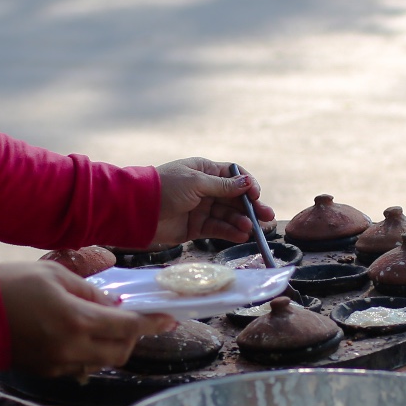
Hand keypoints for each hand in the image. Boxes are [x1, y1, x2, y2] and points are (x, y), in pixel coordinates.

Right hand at [0, 261, 175, 377]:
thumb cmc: (8, 286)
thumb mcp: (53, 275)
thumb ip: (88, 291)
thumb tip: (110, 304)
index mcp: (77, 320)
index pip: (128, 326)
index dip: (152, 324)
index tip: (170, 320)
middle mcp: (73, 349)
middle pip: (121, 352)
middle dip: (133, 337)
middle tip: (132, 319)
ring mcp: (59, 364)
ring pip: (102, 363)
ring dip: (112, 346)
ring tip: (103, 324)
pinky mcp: (46, 371)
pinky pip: (81, 366)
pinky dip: (90, 353)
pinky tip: (80, 335)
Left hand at [152, 157, 273, 247]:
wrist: (138, 210)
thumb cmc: (166, 187)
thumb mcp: (197, 182)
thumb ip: (223, 186)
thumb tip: (248, 183)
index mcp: (204, 170)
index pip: (233, 176)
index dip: (247, 185)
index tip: (256, 195)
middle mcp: (205, 189)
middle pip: (234, 198)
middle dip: (251, 207)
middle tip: (267, 217)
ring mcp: (200, 209)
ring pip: (228, 215)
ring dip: (241, 221)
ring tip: (252, 229)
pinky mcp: (195, 227)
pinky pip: (217, 228)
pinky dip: (229, 232)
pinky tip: (241, 235)